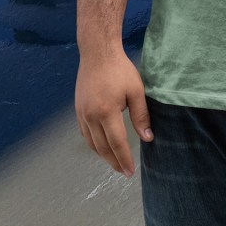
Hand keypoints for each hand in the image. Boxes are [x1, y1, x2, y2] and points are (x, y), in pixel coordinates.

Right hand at [75, 50, 152, 176]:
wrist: (97, 54)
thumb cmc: (120, 70)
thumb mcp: (136, 91)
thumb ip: (141, 116)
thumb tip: (148, 138)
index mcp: (107, 112)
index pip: (117, 143)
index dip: (124, 159)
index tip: (130, 172)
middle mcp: (91, 116)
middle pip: (102, 148)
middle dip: (114, 162)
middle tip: (124, 172)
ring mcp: (82, 114)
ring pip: (91, 143)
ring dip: (103, 155)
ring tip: (114, 162)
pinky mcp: (78, 110)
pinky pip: (85, 133)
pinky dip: (93, 144)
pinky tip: (101, 146)